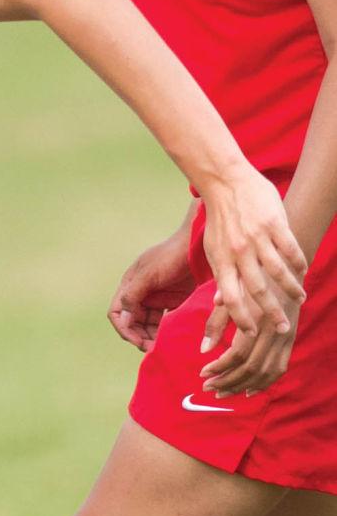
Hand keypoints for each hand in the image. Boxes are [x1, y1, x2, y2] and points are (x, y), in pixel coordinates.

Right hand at [109, 232, 197, 351]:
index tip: (138, 341)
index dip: (124, 328)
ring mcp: (157, 298)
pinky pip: (163, 321)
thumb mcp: (149, 274)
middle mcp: (140, 293)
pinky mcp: (173, 301)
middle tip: (152, 348)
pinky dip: (164, 331)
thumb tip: (123, 319)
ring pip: (147, 324)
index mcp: (129, 285)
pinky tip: (171, 337)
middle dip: (139, 336)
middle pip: (132, 322)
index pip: (117, 312)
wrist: (199, 244)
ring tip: (162, 346)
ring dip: (151, 336)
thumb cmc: (171, 256)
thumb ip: (133, 295)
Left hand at [198, 168, 305, 363]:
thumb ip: (220, 276)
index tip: (253, 333)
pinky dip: (298, 263)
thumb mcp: (213, 250)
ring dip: (290, 289)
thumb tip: (219, 303)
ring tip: (300, 299)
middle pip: (257, 291)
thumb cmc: (220, 220)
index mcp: (222, 261)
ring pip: (277, 272)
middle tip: (283, 328)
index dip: (242, 319)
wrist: (226, 182)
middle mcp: (239, 253)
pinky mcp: (273, 223)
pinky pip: (290, 249)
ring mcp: (257, 238)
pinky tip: (303, 272)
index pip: (231, 299)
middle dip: (271, 313)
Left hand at [199, 289, 300, 395]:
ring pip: (265, 373)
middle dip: (227, 381)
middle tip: (207, 386)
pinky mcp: (290, 341)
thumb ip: (216, 322)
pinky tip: (248, 391)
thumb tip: (204, 350)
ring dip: (242, 386)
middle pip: (251, 368)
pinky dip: (264, 384)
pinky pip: (279, 369)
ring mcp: (285, 338)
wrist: (284, 269)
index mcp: (258, 319)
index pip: (237, 354)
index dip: (219, 367)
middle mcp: (274, 332)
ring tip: (222, 391)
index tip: (202, 373)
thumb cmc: (251, 279)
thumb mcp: (230, 295)